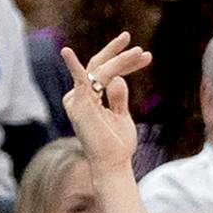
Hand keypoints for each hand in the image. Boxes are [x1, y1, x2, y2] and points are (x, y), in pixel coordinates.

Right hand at [59, 34, 152, 173]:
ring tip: (142, 54)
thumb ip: (118, 97)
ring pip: (99, 70)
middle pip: (99, 67)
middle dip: (119, 55)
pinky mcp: (80, 105)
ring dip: (121, 60)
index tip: (146, 57)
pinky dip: (74, 66)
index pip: (104, 73)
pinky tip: (66, 53)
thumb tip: (118, 79)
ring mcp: (77, 100)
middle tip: (139, 48)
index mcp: (87, 99)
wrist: (112, 164)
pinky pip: (81, 80)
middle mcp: (78, 98)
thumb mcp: (121, 116)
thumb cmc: (116, 145)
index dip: (125, 63)